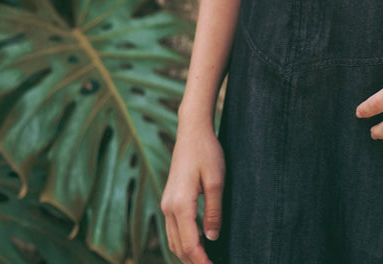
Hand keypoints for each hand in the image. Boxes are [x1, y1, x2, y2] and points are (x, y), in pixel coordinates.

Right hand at [161, 127, 224, 263]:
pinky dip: (183, 242)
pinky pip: (173, 229)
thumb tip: (212, 238)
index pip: (190, 244)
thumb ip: (214, 211)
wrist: (192, 131)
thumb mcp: (216, 180)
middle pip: (178, 247)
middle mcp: (168, 207)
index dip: (202, 261)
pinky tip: (197, 244)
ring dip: (187, 254)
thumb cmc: (206, 152)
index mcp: (180, 204)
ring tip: (205, 261)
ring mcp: (166, 203)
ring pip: (173, 240)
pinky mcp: (169, 199)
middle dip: (194, 262)